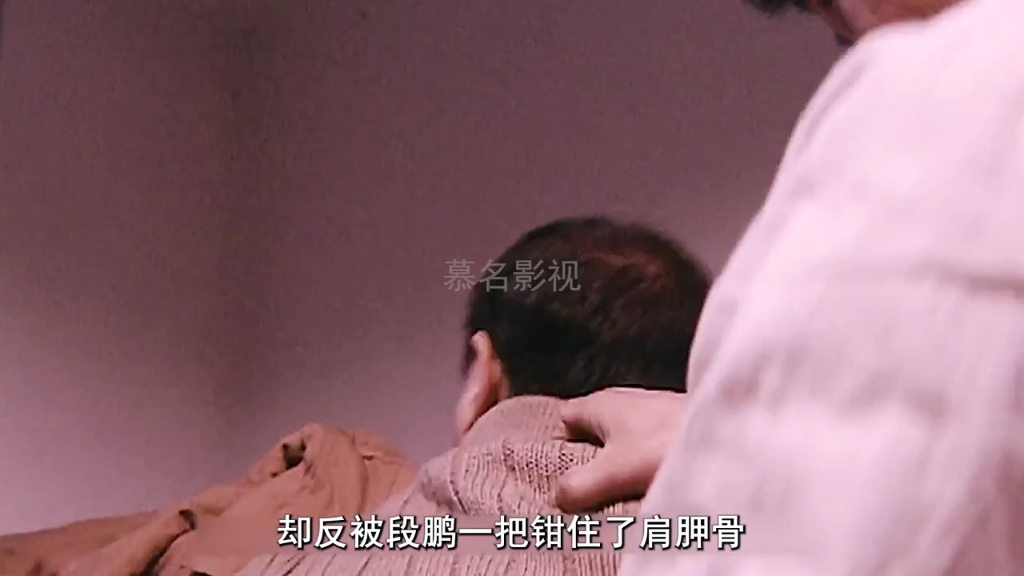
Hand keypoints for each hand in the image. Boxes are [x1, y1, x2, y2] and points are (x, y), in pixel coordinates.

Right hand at [555, 388, 686, 511]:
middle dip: (584, 459)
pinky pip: (646, 448)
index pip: (562, 419)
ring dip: (616, 465)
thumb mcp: (612, 472)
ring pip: (620, 441)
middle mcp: (623, 401)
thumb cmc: (665, 446)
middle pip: (591, 431)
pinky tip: (646, 486)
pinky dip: (642, 466)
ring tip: (612, 493)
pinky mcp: (676, 426)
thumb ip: (577, 486)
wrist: (728, 440)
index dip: (553, 445)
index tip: (550, 474)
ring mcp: (652, 412)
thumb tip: (556, 497)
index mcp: (600, 404)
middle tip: (579, 490)